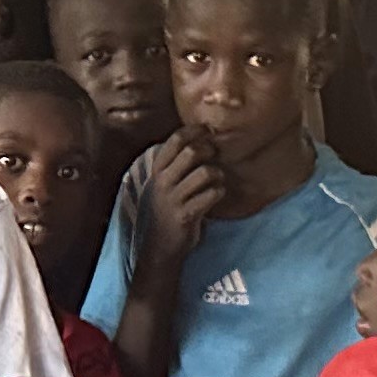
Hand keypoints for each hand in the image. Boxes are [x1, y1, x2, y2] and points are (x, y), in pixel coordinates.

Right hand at [134, 132, 225, 271]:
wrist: (160, 247)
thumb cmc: (168, 210)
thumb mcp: (164, 185)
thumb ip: (176, 165)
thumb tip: (200, 141)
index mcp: (157, 171)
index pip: (175, 140)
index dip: (194, 131)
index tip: (207, 130)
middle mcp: (162, 182)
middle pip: (191, 152)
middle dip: (209, 150)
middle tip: (216, 155)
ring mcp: (173, 199)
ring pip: (205, 173)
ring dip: (218, 174)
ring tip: (218, 179)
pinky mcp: (185, 215)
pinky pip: (211, 195)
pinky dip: (219, 192)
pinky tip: (217, 195)